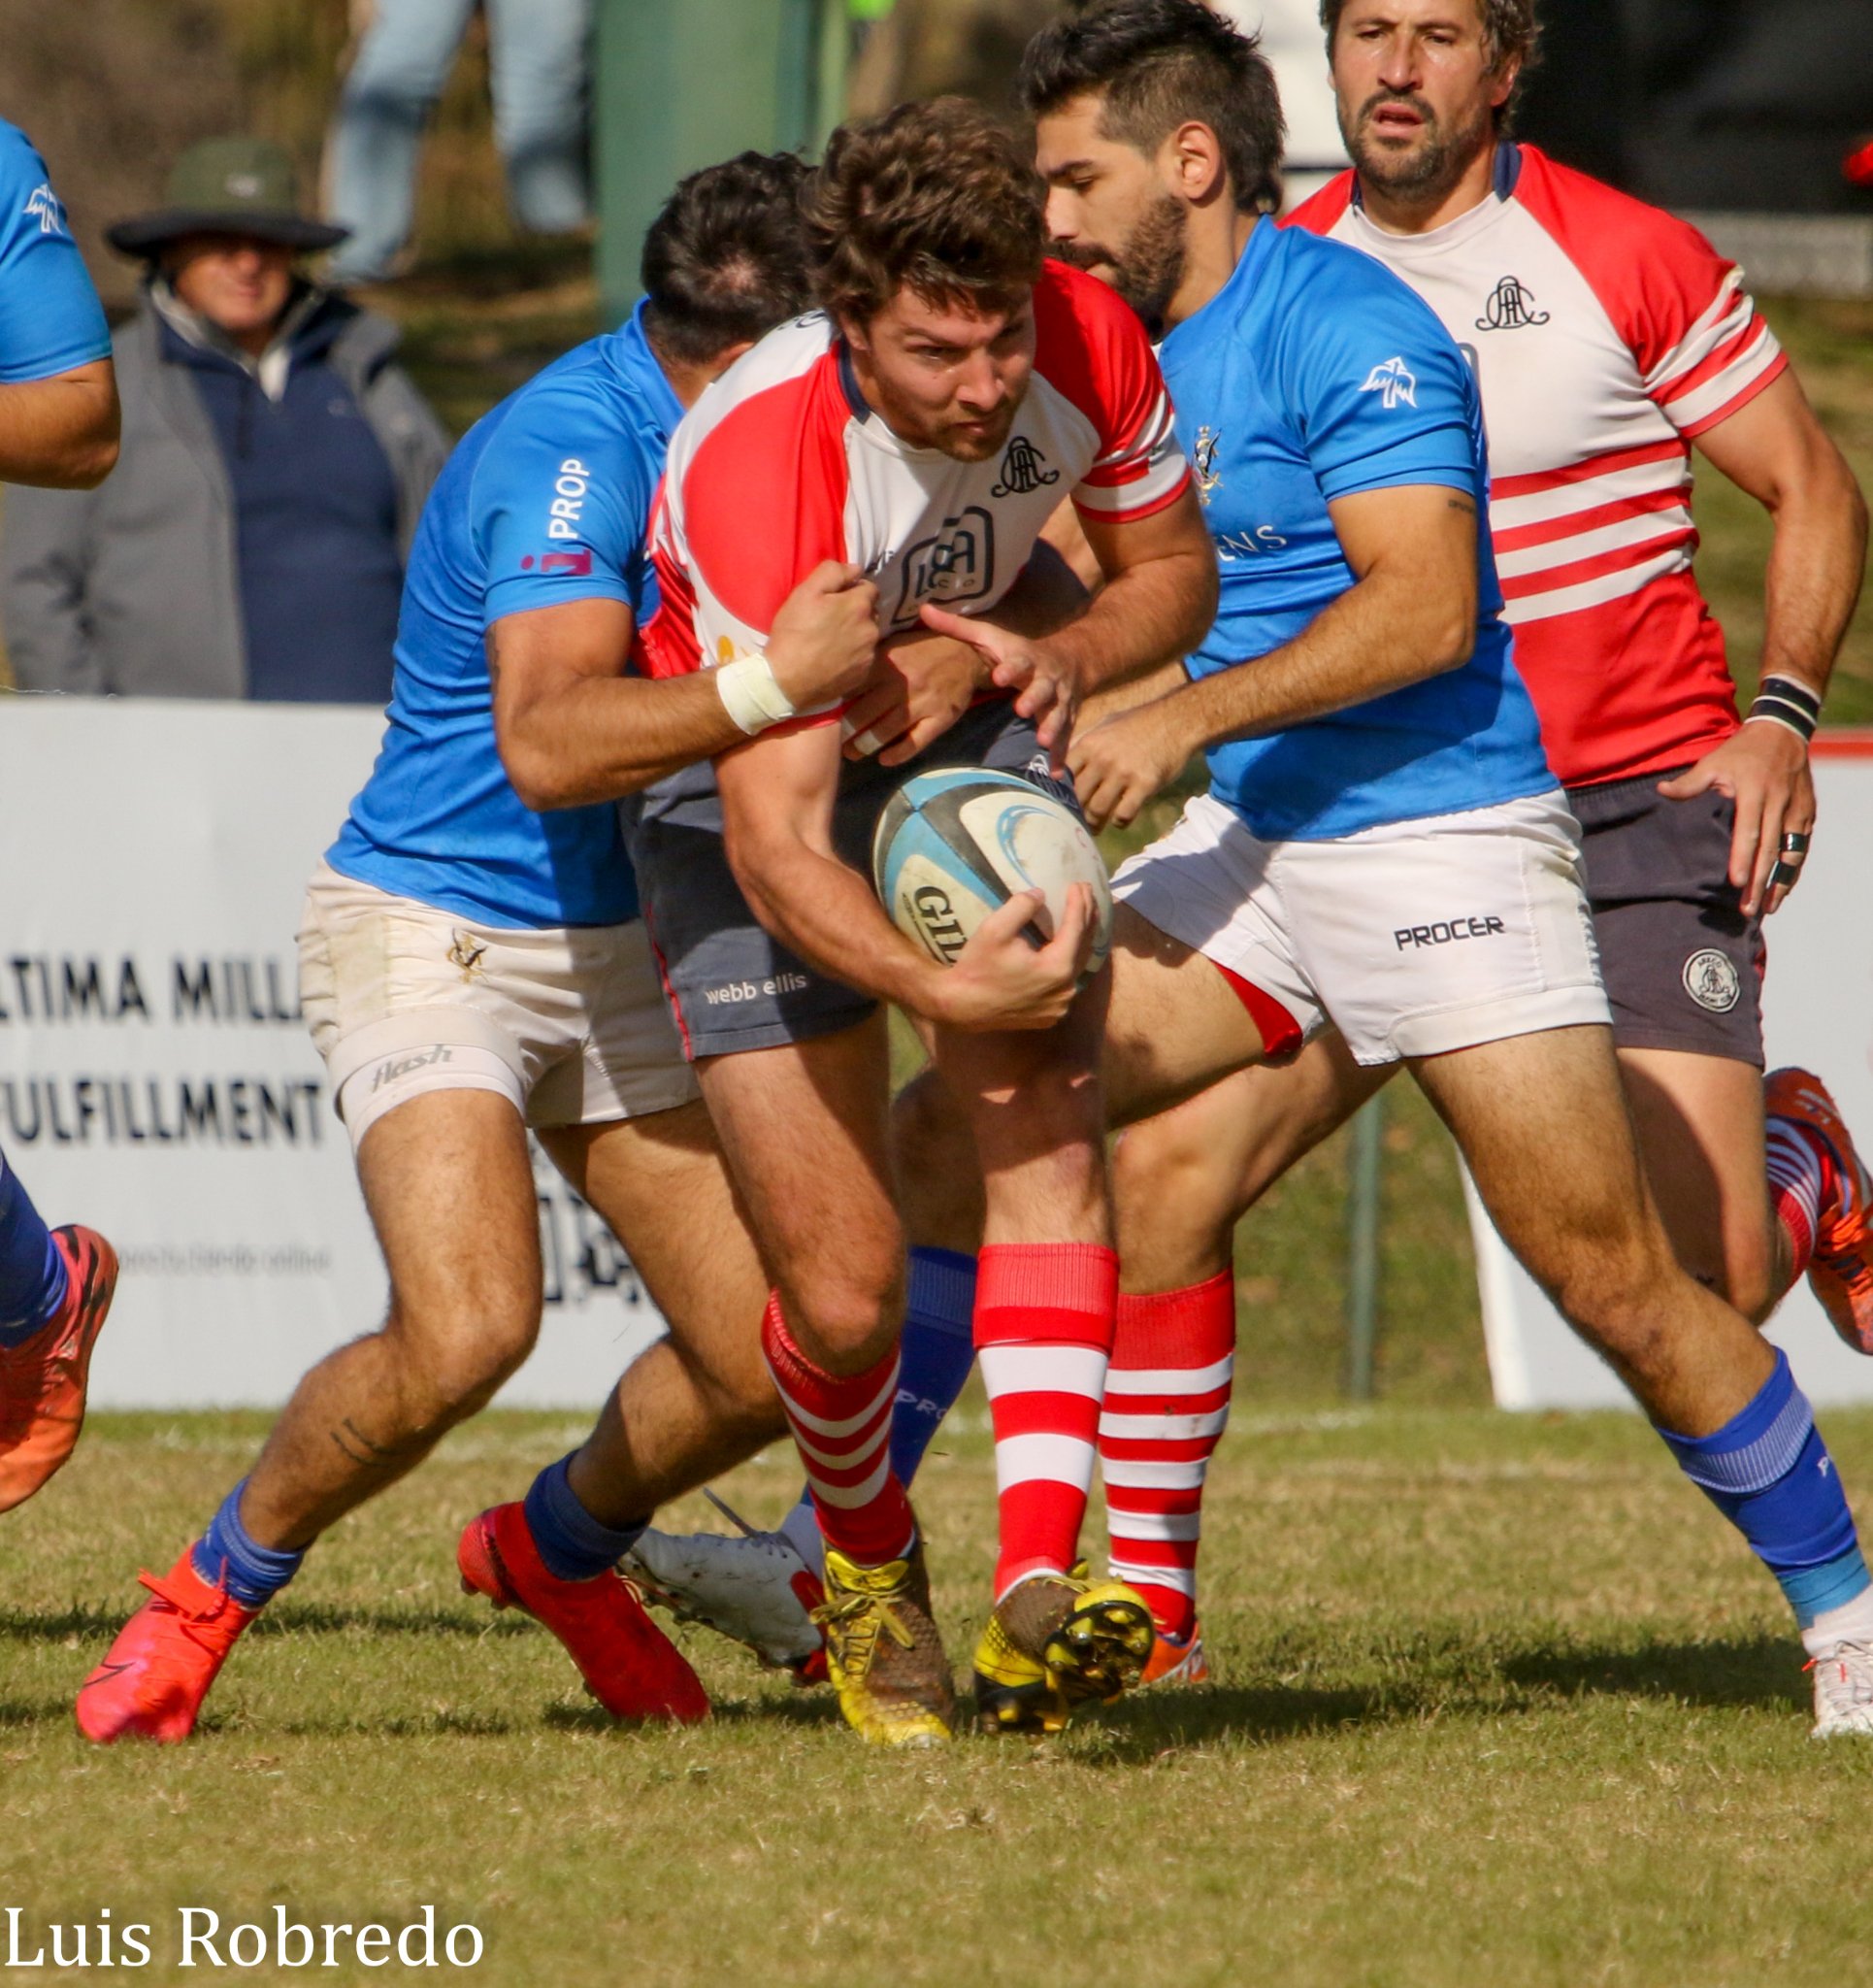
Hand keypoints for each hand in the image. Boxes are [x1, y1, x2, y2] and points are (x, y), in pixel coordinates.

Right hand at [765, 561, 880, 711]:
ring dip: (856, 633)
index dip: (852, 590)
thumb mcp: (805, 592)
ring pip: (868, 635)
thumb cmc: (793, 633)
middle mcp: (872, 628)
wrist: (786, 681)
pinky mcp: (864, 673)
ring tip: (832, 641)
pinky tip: (835, 658)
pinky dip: (854, 654)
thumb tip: (855, 568)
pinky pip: (864, 657)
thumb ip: (833, 572)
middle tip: (831, 619)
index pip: (869, 587)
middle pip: (871, 612)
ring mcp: (870, 654)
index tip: (835, 598)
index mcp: (859, 605)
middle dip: (856, 611)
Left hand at [840, 625, 987, 763]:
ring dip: (865, 745)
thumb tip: (838, 676)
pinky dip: (898, 754)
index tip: (825, 713)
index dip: (836, 703)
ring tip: (852, 753)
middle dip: (846, 730)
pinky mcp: (940, 718)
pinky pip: (915, 742)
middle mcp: (902, 683)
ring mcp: (922, 702)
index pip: (854, 687)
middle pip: (865, 713)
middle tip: (836, 740)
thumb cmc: (924, 648)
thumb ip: (870, 660)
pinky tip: (885, 760)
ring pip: (886, 730)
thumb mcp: (894, 644)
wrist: (968, 651)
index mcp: (887, 662)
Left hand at [917, 602, 1082, 769]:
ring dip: (1052, 727)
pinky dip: (1061, 754)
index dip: (1010, 668)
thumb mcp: (991, 636)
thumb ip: (957, 628)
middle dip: (1034, 698)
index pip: (1018, 662)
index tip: (999, 675)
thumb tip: (923, 610)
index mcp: (1025, 659)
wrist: (1070, 660)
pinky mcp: (1065, 717)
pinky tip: (1056, 772)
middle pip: (1042, 688)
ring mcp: (1058, 700)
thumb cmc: (1018, 651)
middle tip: (1022, 710)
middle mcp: (1045, 678)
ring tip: (1042, 741)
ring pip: (1058, 713)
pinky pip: (1064, 737)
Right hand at [926, 886, 1095, 1030]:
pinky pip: (1067, 984)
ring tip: (1083, 918)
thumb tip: (1040, 895)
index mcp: (1056, 968)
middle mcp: (1066, 990)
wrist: (961, 1008)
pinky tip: (1067, 952)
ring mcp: (1060, 1006)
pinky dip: (1070, 963)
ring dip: (1081, 940)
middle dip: (1086, 917)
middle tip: (1086, 892)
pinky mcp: (1050, 1015)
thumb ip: (1021, 906)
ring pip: (1078, 967)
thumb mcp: (994, 929)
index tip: (1078, 884)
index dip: (1079, 903)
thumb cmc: (977, 967)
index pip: (1076, 928)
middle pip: (1083, 947)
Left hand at [1066, 694, 1197, 830]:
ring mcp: (1123, 773)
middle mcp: (1102, 759)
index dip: (1059, 792)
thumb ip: (1086, 745)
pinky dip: (1119, 822)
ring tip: (1094, 828)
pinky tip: (1120, 820)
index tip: (1060, 803)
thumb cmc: (1139, 723)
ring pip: (1097, 810)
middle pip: (1077, 796)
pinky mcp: (1144, 785)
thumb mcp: (1106, 725)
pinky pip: (1124, 814)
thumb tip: (1063, 761)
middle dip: (1075, 812)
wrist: (1176, 720)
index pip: (1062, 775)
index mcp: (1089, 744)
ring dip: (1094, 824)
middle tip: (1076, 821)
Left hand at [1657, 721, 1814, 916]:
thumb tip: (1661, 791)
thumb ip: (1690, 782)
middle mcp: (1779, 802)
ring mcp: (1797, 809)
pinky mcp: (1808, 813)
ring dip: (1780, 882)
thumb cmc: (1741, 751)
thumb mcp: (1713, 760)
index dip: (1743, 857)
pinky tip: (1782, 889)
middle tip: (1748, 910)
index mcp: (1754, 791)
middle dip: (1761, 881)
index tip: (1737, 882)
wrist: (1783, 732)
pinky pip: (1802, 847)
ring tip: (1767, 908)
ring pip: (1792, 853)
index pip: (1749, 830)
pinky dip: (1793, 870)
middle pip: (1771, 849)